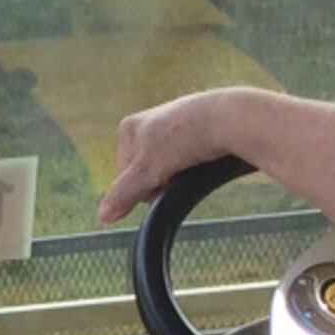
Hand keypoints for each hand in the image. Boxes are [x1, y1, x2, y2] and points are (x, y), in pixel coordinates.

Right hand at [101, 90, 253, 223]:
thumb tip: (103, 216)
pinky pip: (189, 158)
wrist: (231, 118)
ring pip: (168, 167)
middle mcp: (148, 123)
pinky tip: (206, 160)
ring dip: (179, 174)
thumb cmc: (185, 137)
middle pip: (145, 172)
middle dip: (160, 180)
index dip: (140, 187)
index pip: (123, 176)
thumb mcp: (148, 171)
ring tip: (194, 166)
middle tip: (177, 173)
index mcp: (128, 128)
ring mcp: (174, 125)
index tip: (157, 181)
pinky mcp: (197, 129)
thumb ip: (123, 193)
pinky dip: (196, 164)